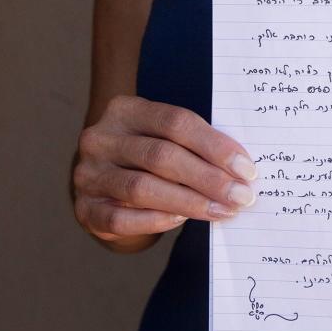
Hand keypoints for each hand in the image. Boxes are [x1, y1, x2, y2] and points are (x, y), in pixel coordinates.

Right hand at [72, 95, 256, 242]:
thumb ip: (197, 145)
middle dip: (208, 178)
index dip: (214, 146)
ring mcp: (88, 174)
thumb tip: (242, 169)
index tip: (246, 169)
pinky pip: (121, 219)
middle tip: (241, 196)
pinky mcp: (84, 209)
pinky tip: (182, 220)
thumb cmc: (151, 158)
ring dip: (190, 202)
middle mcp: (101, 138)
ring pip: (142, 188)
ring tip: (222, 211)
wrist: (108, 186)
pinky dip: (156, 220)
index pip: (175, 122)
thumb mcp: (168, 139)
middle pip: (161, 155)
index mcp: (126, 110)